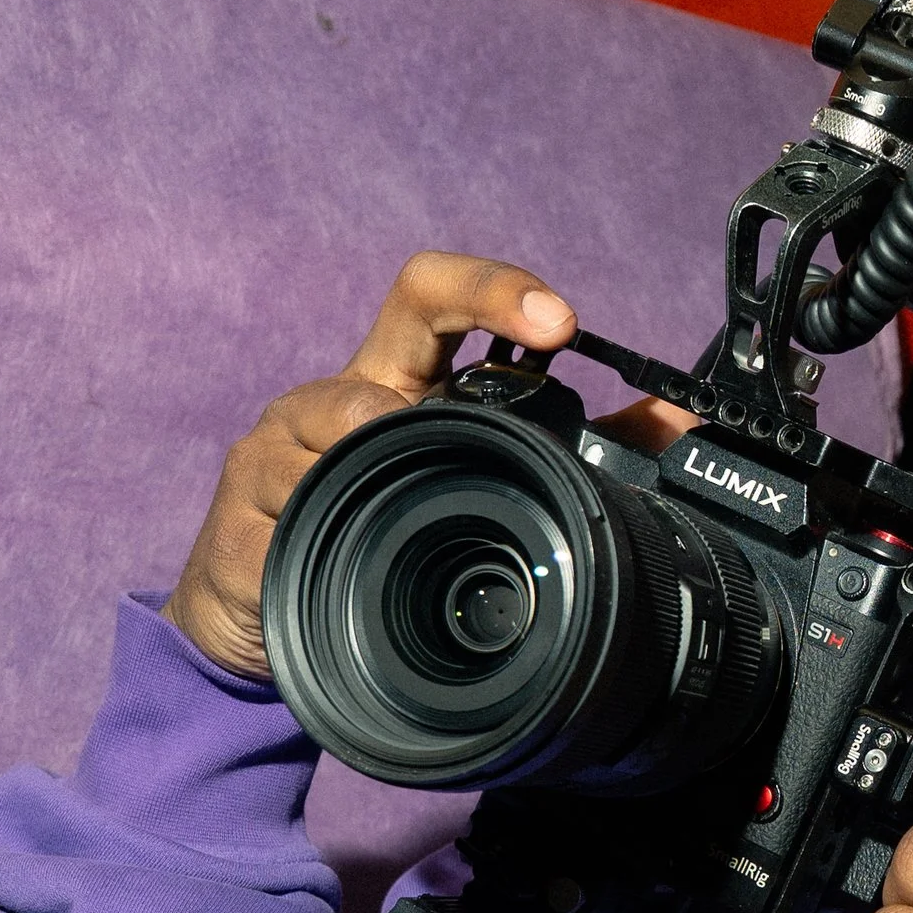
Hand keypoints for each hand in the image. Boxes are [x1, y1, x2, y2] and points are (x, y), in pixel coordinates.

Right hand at [166, 254, 579, 679]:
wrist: (252, 623)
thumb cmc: (367, 536)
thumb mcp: (457, 484)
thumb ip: (569, 452)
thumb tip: (673, 427)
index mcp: (395, 383)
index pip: (432, 293)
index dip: (494, 289)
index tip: (561, 320)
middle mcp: (334, 400)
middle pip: (395, 333)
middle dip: (466, 333)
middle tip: (537, 359)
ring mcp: (279, 452)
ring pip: (344, 424)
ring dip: (391, 460)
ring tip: (410, 503)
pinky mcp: (240, 518)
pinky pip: (293, 516)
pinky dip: (326, 536)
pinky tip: (340, 559)